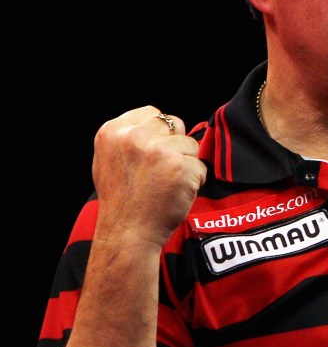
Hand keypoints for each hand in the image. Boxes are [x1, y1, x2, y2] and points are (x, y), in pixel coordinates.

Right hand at [92, 106, 206, 248]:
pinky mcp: (180, 166)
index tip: (154, 156)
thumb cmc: (121, 201)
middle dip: (175, 145)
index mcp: (113, 131)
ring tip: (167, 185)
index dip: (160, 134)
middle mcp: (134, 136)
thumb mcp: (108, 159)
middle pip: (175, 124)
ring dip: (186, 165)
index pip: (153, 113)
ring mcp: (158, 150)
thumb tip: (159, 124)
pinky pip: (201, 167)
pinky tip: (176, 194)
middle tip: (162, 172)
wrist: (127, 233)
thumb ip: (129, 138)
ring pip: (191, 145)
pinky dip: (195, 182)